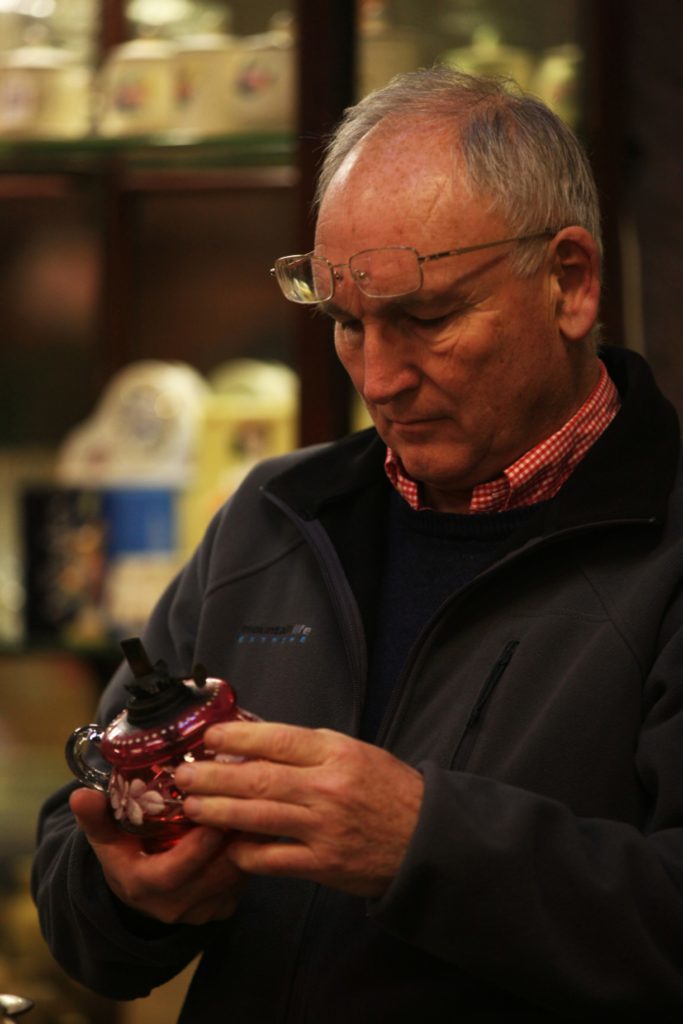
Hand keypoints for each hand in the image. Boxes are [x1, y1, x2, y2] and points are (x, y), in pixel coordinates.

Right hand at [69, 787, 246, 924]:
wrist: (140, 890)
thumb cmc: (125, 853)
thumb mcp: (106, 837)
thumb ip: (95, 817)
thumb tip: (80, 794)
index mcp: (142, 887)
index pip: (172, 874)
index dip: (194, 852)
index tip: (212, 824)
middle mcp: (172, 906)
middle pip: (210, 877)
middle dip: (230, 844)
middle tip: (247, 808)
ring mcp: (200, 911)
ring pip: (232, 880)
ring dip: (246, 847)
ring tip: (257, 811)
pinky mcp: (221, 909)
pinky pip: (242, 884)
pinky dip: (251, 857)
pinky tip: (258, 828)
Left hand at [174, 722, 423, 898]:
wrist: (425, 838)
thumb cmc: (387, 789)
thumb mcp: (354, 753)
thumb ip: (309, 749)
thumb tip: (255, 741)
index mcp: (336, 753)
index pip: (277, 739)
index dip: (237, 737)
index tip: (209, 737)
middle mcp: (328, 787)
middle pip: (258, 779)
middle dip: (213, 776)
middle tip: (183, 774)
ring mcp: (324, 828)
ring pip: (258, 817)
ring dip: (218, 812)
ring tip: (192, 806)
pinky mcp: (323, 864)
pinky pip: (272, 859)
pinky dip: (245, 852)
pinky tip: (227, 846)